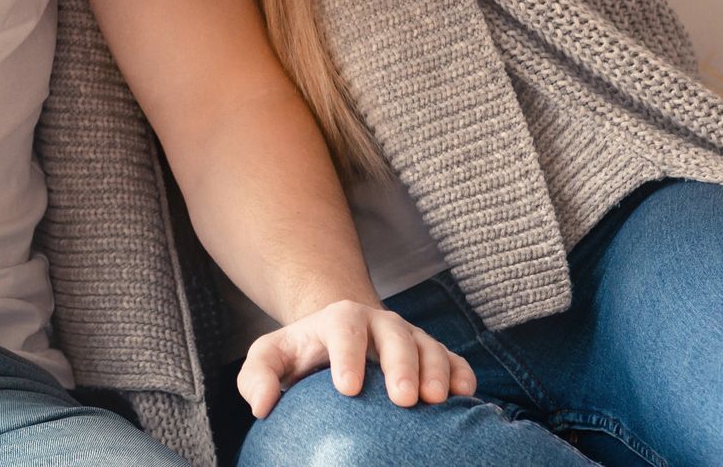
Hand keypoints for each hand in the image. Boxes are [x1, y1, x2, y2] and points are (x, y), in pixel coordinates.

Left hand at [238, 299, 476, 418]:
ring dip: (435, 371)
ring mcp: (410, 338)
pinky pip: (454, 360)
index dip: (348, 354)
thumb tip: (262, 404)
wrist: (339, 339)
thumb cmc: (302, 354)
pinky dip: (461, 374)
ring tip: (435, 401)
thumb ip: (257, 375)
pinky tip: (465, 396)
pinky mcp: (433, 355)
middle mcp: (379, 324)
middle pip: (395, 334)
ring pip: (429, 346)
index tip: (346, 388)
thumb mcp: (270, 357)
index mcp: (339, 319)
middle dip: (402, 364)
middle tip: (404, 399)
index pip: (344, 328)